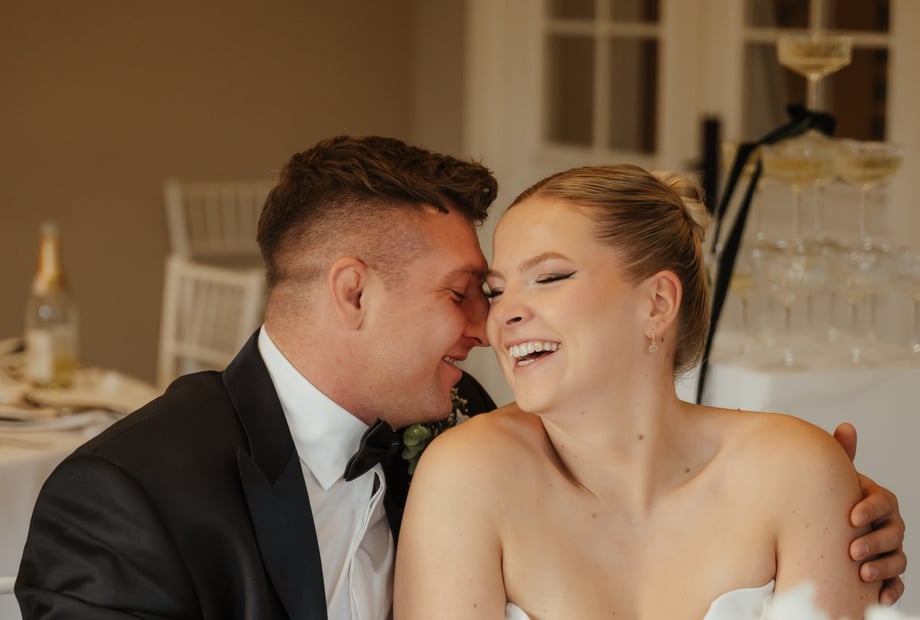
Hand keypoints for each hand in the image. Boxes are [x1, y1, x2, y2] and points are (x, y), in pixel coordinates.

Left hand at [834, 423, 906, 604]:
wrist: (825, 525)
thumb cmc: (832, 499)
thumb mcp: (835, 479)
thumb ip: (842, 456)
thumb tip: (846, 427)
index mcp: (878, 500)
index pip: (884, 502)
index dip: (870, 508)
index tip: (851, 516)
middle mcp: (889, 525)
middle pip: (893, 533)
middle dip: (875, 542)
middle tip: (852, 550)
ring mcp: (890, 549)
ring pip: (897, 559)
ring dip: (882, 566)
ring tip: (861, 573)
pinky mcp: (886, 572)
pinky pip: (896, 583)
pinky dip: (890, 589)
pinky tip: (878, 594)